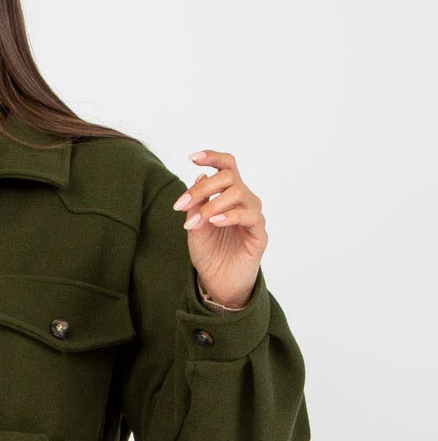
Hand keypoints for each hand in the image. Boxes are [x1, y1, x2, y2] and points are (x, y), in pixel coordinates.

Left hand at [172, 148, 265, 309]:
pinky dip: (230, 216)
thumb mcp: (194, 226)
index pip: (227, 167)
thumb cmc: (209, 253)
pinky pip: (249, 216)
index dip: (212, 157)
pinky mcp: (259, 233)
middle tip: (181, 205)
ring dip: (212, 205)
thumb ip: (196, 204)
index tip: (192, 157)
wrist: (218, 282)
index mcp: (229, 195)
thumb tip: (200, 176)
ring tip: (196, 222)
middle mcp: (244, 200)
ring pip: (238, 193)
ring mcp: (253, 215)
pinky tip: (215, 222)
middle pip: (228, 177)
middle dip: (202, 188)